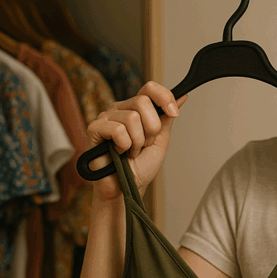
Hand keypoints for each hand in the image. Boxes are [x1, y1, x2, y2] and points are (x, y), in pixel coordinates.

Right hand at [85, 82, 188, 201]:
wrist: (125, 189)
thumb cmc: (139, 168)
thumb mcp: (160, 140)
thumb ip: (167, 118)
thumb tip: (182, 96)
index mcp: (135, 109)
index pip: (150, 88)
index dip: (164, 97)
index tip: (173, 113)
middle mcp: (120, 109)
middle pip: (142, 101)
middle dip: (151, 129)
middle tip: (144, 145)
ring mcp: (106, 117)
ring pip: (132, 118)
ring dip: (137, 142)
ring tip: (130, 152)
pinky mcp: (94, 128)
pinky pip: (117, 129)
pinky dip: (124, 146)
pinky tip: (118, 152)